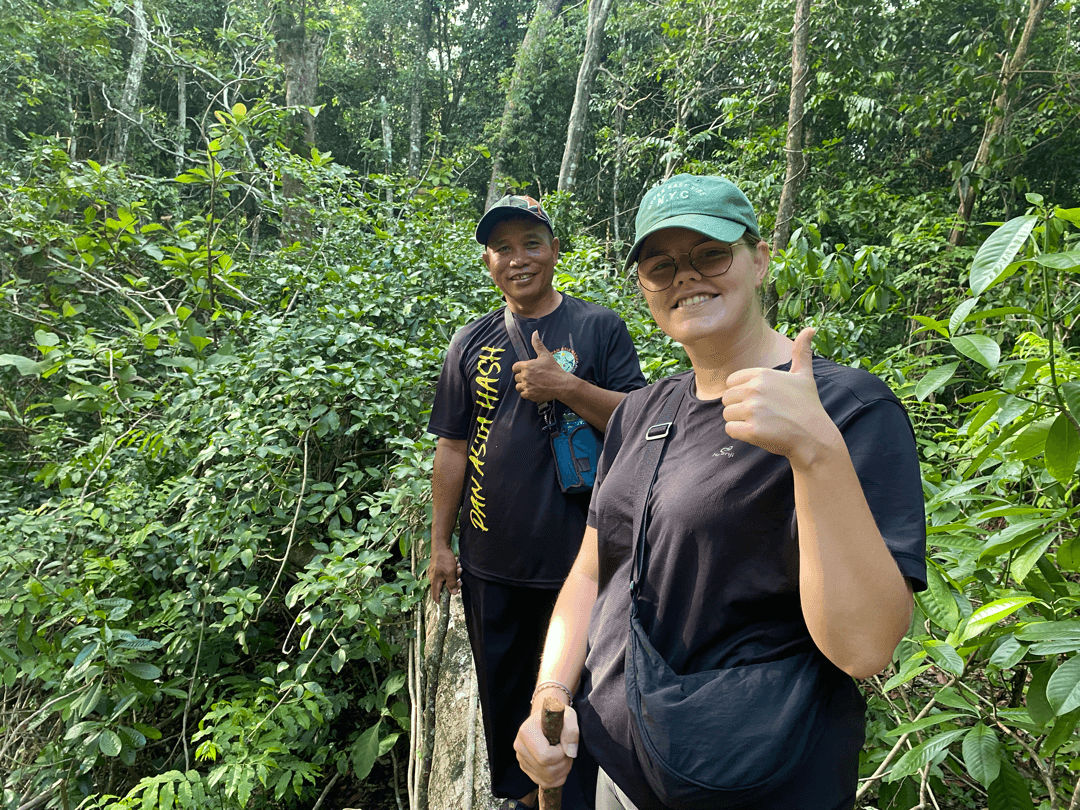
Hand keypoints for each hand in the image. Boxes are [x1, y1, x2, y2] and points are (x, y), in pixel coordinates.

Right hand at [429, 544, 460, 600]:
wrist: (441, 546)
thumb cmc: (444, 559)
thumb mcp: (450, 573)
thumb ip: (452, 584)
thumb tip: (454, 593)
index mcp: (435, 581)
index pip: (435, 595)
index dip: (440, 601)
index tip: (445, 604)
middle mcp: (434, 578)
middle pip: (444, 587)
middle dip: (454, 584)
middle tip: (460, 580)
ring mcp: (436, 573)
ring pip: (447, 579)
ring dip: (455, 575)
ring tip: (458, 568)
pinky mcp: (439, 568)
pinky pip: (447, 573)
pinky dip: (452, 571)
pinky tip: (456, 564)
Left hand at [512, 332, 570, 402]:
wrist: (562, 384)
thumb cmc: (554, 369)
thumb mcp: (546, 355)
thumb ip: (537, 344)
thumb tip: (535, 333)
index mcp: (526, 365)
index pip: (515, 367)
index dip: (520, 369)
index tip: (526, 370)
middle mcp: (525, 376)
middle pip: (517, 377)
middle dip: (523, 377)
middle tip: (534, 377)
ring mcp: (526, 386)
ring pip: (519, 386)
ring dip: (524, 386)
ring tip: (534, 384)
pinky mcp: (529, 394)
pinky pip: (523, 394)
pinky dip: (528, 393)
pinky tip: (535, 390)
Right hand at [514, 699, 577, 788]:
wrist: (545, 718)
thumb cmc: (557, 716)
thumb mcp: (568, 716)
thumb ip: (572, 731)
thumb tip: (570, 752)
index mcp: (526, 731)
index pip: (545, 756)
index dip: (561, 754)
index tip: (565, 744)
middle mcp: (519, 747)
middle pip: (546, 770)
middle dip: (564, 764)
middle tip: (568, 751)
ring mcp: (521, 759)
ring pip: (546, 779)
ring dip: (562, 771)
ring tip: (564, 756)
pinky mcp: (526, 768)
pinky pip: (544, 783)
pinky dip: (557, 778)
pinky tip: (559, 764)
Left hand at [721, 328, 840, 468]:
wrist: (814, 437)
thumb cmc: (808, 406)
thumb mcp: (804, 375)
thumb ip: (801, 352)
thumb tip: (810, 329)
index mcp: (762, 374)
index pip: (731, 381)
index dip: (742, 392)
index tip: (761, 400)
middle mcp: (755, 389)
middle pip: (727, 398)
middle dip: (739, 407)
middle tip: (762, 414)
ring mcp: (753, 410)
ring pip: (726, 414)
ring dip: (740, 421)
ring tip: (761, 423)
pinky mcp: (751, 430)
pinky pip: (730, 429)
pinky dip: (740, 434)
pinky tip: (758, 433)